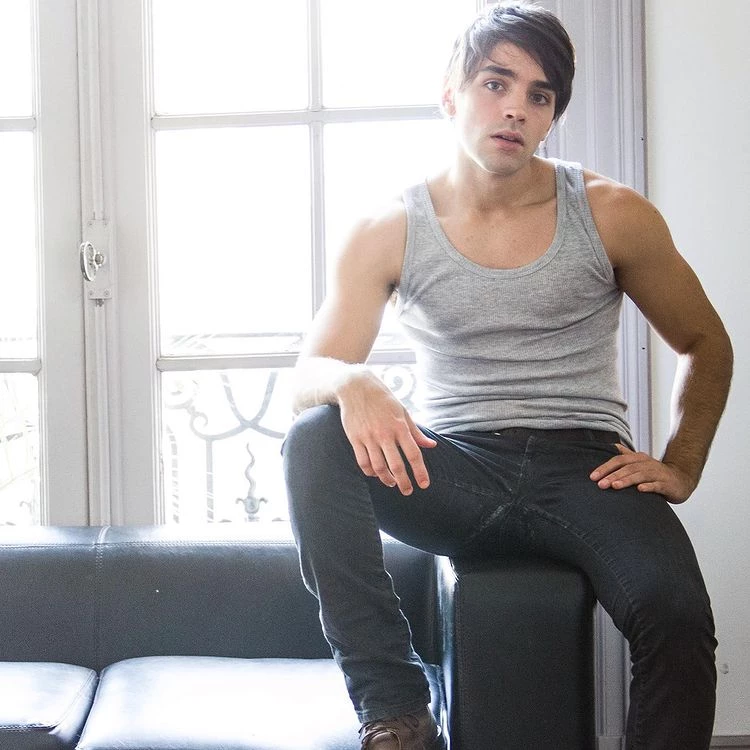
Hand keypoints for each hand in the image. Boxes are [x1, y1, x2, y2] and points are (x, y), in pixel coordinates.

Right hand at [337, 372, 436, 495]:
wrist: (356, 387)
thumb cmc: (383, 399)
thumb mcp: (403, 411)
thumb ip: (416, 431)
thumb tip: (431, 445)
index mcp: (400, 426)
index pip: (413, 454)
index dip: (420, 472)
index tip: (424, 485)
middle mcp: (385, 434)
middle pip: (396, 465)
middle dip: (404, 482)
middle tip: (408, 491)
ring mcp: (368, 437)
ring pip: (379, 467)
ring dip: (387, 479)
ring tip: (392, 484)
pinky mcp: (355, 439)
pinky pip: (363, 462)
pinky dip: (370, 472)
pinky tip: (376, 474)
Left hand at [589, 444, 696, 503]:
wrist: (681, 479)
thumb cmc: (655, 472)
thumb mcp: (639, 462)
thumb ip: (626, 455)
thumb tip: (612, 446)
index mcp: (637, 458)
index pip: (618, 460)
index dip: (605, 467)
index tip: (593, 477)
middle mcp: (646, 464)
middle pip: (627, 468)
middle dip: (612, 476)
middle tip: (601, 485)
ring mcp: (657, 473)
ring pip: (640, 476)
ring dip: (627, 480)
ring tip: (615, 486)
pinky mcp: (666, 484)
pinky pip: (657, 485)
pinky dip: (648, 487)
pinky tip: (640, 490)